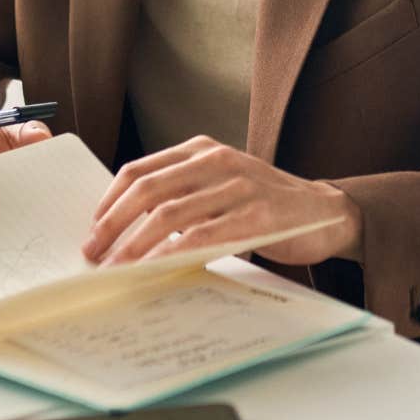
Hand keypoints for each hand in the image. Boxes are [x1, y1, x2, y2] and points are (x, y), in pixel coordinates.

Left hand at [82, 135, 362, 266]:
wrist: (328, 212)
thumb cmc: (265, 204)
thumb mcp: (219, 186)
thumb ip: (182, 196)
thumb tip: (124, 230)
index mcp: (201, 150)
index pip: (139, 170)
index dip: (108, 202)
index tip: (92, 231)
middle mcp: (217, 161)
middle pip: (147, 189)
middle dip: (112, 224)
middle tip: (92, 253)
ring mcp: (238, 186)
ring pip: (169, 213)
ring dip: (134, 245)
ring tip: (115, 268)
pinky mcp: (257, 216)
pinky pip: (202, 236)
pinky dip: (171, 254)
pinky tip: (154, 269)